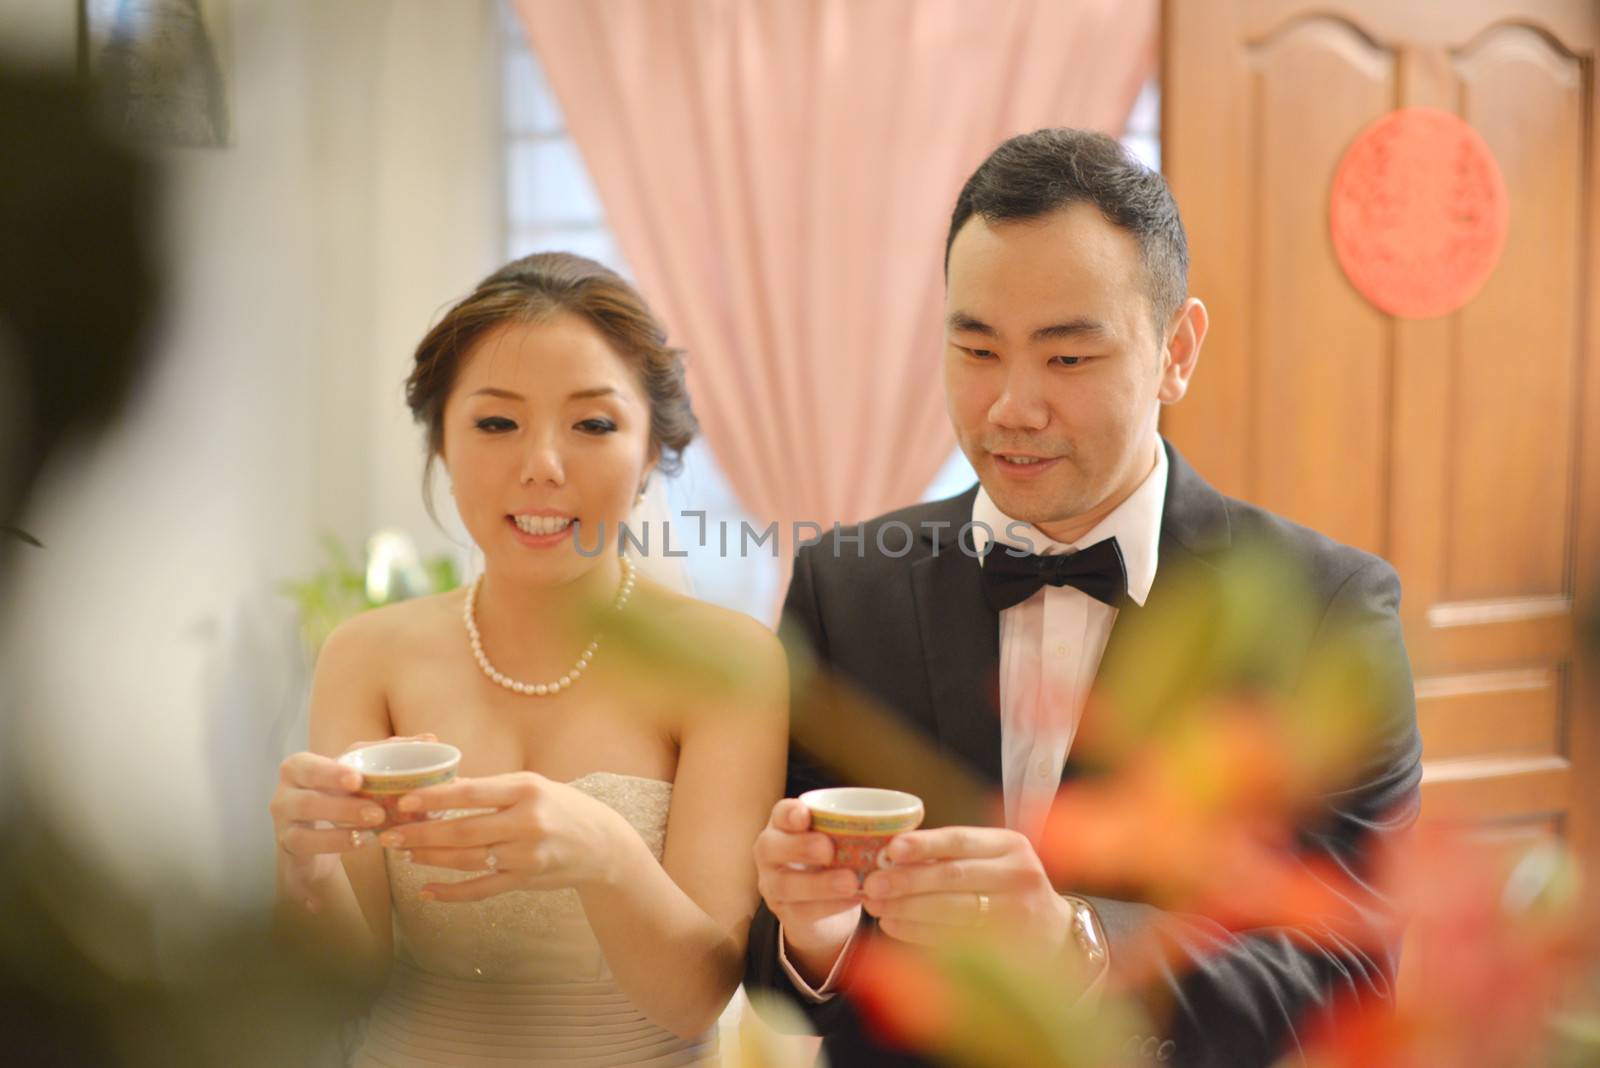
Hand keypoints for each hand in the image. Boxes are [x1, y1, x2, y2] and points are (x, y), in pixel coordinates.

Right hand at [270, 733, 436, 907]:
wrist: (317, 831)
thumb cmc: (341, 791)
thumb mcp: (360, 771)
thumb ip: (391, 752)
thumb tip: (430, 738)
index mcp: (299, 768)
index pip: (311, 766)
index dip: (332, 773)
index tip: (359, 780)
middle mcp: (284, 794)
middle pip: (307, 800)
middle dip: (342, 808)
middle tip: (376, 814)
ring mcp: (283, 825)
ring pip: (305, 834)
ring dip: (339, 836)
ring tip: (372, 835)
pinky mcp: (290, 850)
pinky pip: (307, 853)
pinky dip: (333, 850)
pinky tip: (359, 846)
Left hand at [376, 772, 632, 901]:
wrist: (601, 843)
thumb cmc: (561, 807)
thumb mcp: (532, 786)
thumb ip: (491, 789)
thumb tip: (440, 787)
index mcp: (526, 789)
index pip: (471, 792)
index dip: (434, 798)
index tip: (403, 801)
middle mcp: (527, 822)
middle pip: (462, 830)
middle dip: (420, 833)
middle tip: (389, 835)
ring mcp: (526, 855)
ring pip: (467, 860)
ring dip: (430, 858)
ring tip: (403, 854)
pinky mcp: (524, 880)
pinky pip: (481, 889)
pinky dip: (451, 893)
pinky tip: (426, 891)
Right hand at [753, 799, 862, 982]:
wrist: (821, 905)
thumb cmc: (836, 858)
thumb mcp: (842, 839)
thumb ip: (860, 827)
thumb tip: (914, 814)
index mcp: (784, 826)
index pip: (779, 813)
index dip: (790, 813)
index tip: (806, 815)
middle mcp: (771, 853)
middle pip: (771, 847)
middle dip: (799, 846)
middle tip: (828, 849)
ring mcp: (773, 885)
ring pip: (786, 884)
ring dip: (818, 883)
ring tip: (850, 882)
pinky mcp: (785, 914)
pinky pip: (803, 912)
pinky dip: (830, 906)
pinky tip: (853, 900)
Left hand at [860, 826, 1071, 952]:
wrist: (1054, 934)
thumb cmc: (1008, 888)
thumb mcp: (992, 860)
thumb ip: (951, 854)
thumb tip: (890, 855)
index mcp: (1009, 845)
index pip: (960, 839)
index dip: (924, 844)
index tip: (891, 848)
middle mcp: (1018, 874)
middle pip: (953, 876)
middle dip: (907, 880)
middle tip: (872, 884)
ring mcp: (1015, 913)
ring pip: (951, 909)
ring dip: (907, 908)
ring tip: (877, 907)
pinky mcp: (1006, 946)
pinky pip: (954, 937)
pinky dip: (919, 931)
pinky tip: (894, 926)